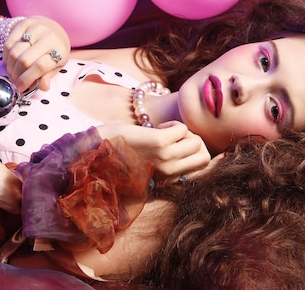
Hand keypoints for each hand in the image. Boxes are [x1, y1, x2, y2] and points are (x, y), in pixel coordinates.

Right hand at [2, 16, 70, 91]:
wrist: (54, 28)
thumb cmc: (56, 50)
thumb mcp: (58, 64)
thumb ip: (49, 75)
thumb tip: (43, 87)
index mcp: (60, 50)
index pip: (40, 67)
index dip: (27, 79)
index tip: (21, 87)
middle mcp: (49, 37)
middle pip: (25, 60)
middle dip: (17, 74)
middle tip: (15, 80)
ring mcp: (36, 28)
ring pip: (14, 52)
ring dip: (10, 66)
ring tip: (13, 71)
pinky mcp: (24, 23)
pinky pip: (8, 42)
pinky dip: (6, 55)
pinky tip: (10, 60)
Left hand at [96, 121, 211, 184]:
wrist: (99, 148)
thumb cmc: (123, 152)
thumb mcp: (150, 163)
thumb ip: (169, 160)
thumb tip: (195, 145)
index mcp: (168, 180)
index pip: (202, 167)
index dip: (194, 151)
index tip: (177, 147)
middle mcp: (169, 173)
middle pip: (205, 156)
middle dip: (195, 142)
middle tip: (176, 138)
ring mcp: (165, 158)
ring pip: (197, 142)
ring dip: (184, 132)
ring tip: (166, 132)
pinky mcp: (159, 142)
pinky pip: (183, 129)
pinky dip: (174, 124)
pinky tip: (158, 127)